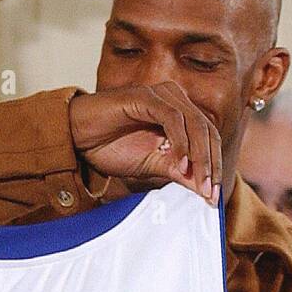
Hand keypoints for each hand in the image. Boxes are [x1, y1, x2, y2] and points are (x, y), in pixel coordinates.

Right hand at [68, 83, 221, 204]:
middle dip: (211, 164)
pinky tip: (179, 163)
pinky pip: (172, 118)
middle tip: (209, 193)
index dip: (214, 166)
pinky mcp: (147, 96)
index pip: (208, 138)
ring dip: (199, 156)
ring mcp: (162, 95)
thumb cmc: (109, 147)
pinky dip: (179, 142)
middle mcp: (175, 99)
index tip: (213, 197)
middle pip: (207, 131)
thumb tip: (202, 189)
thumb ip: (176, 172)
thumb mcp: (150, 166)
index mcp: (180, 114)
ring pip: (195, 123)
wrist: (76, 137)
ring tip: (198, 182)